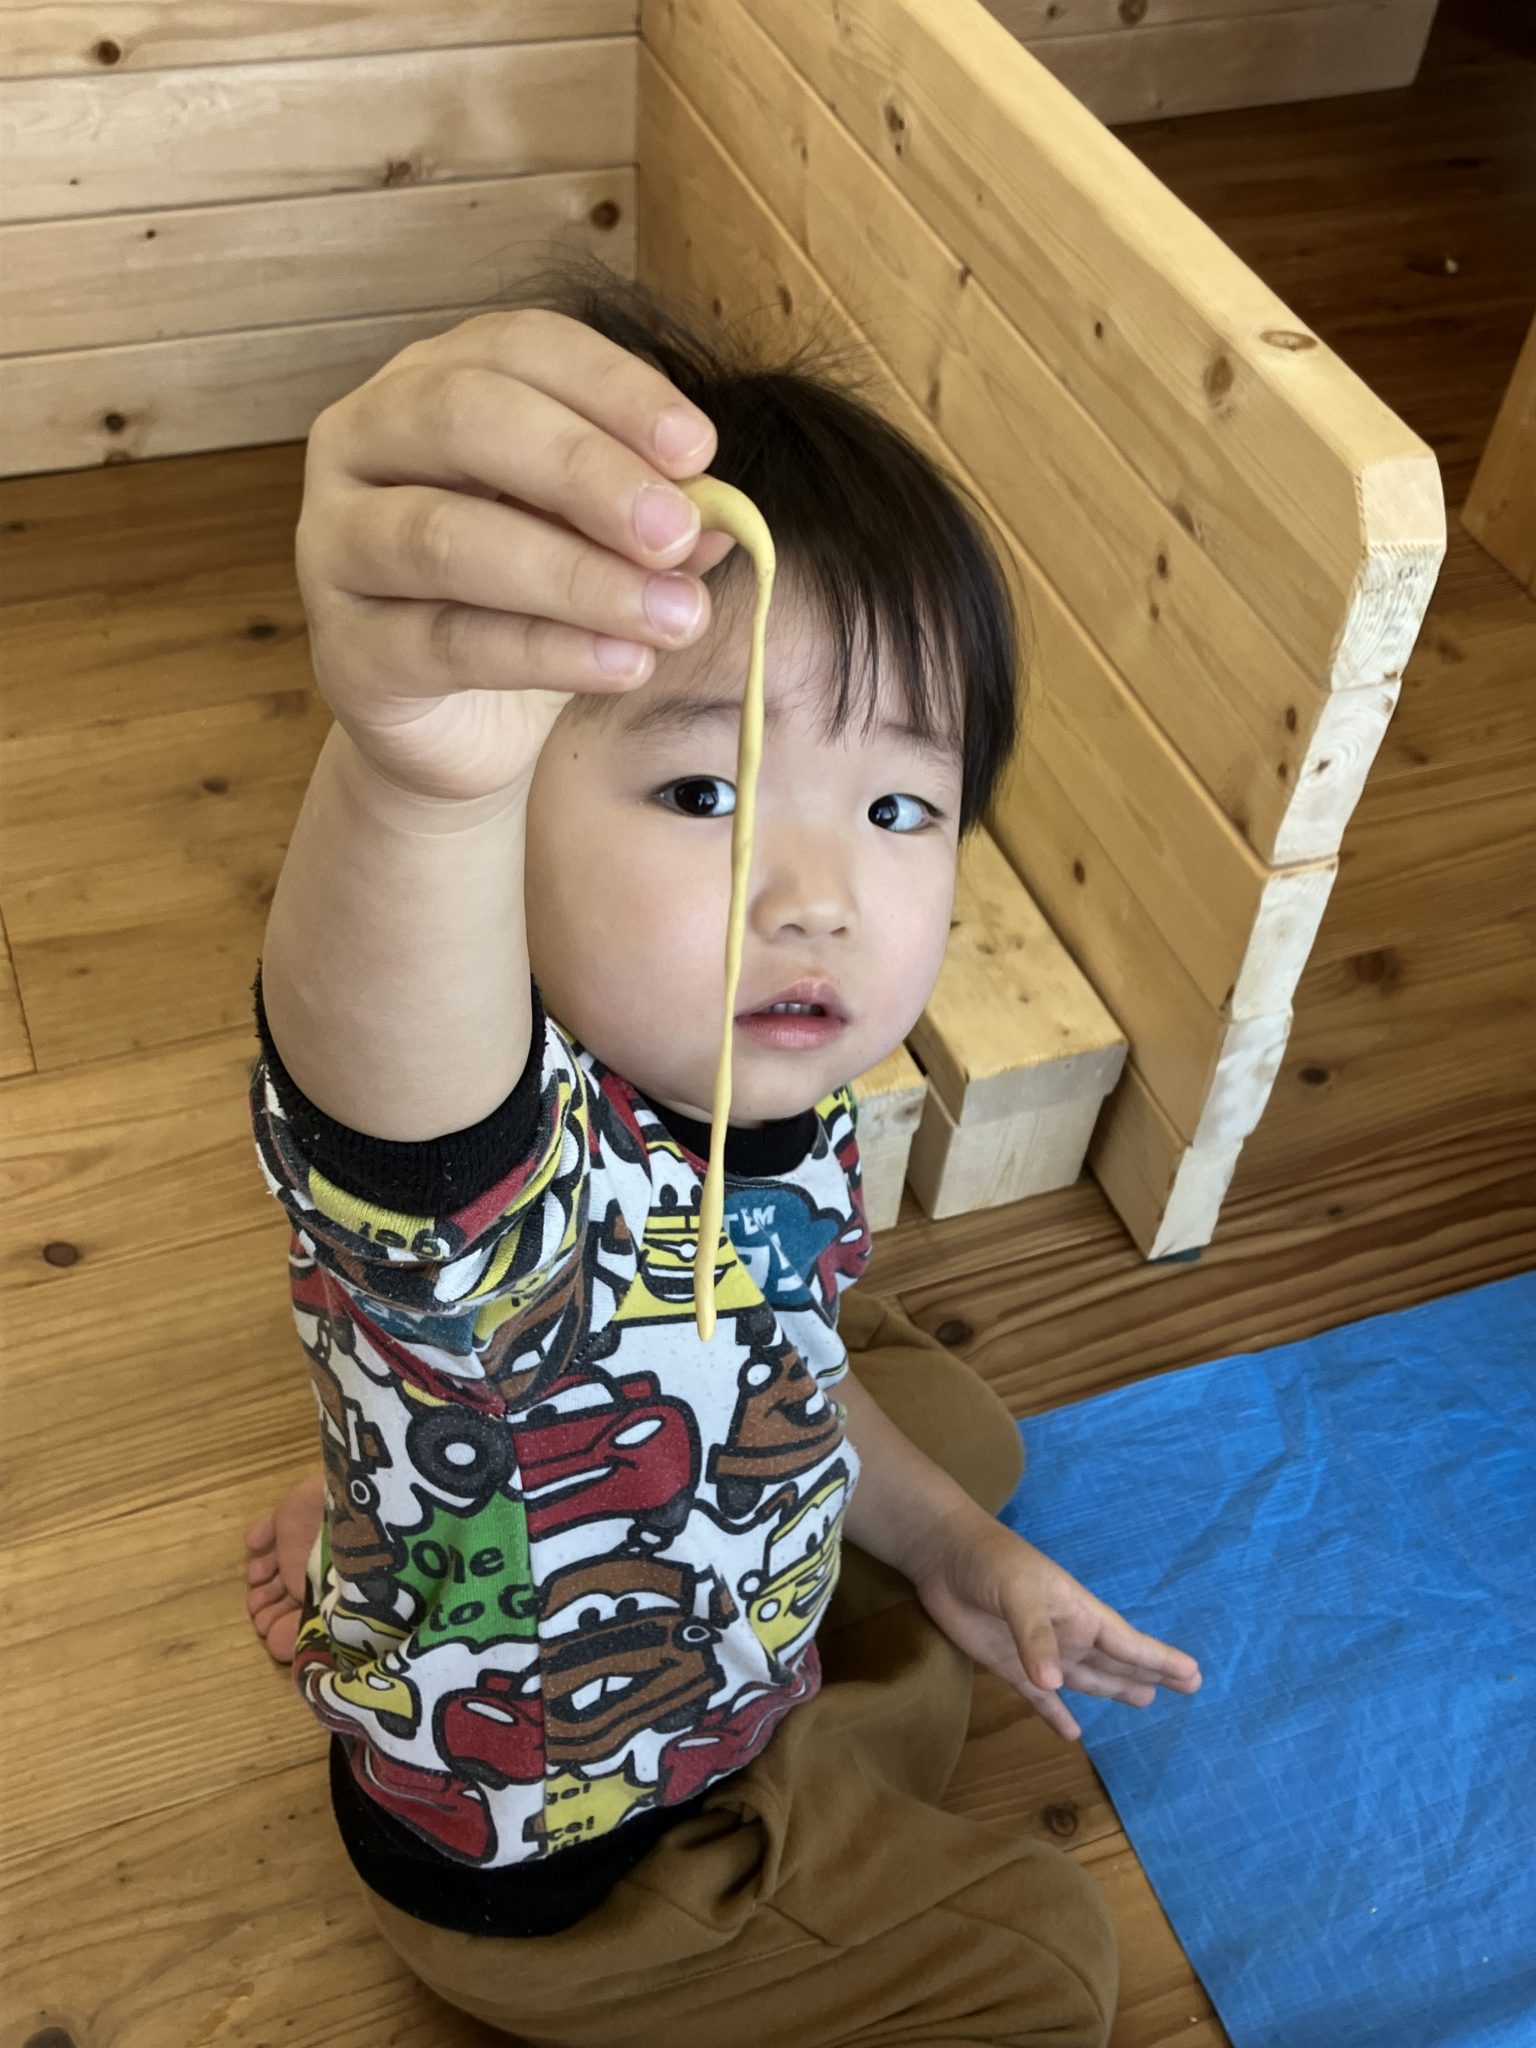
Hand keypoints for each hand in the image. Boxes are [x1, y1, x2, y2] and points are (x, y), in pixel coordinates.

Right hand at [293, 308, 739, 804]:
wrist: (459, 726)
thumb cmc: (525, 600)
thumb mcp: (596, 540)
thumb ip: (645, 514)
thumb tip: (719, 514)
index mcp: (430, 381)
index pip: (518, 347)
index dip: (612, 388)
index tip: (699, 450)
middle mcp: (362, 442)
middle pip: (463, 418)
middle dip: (583, 471)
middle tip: (675, 530)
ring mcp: (336, 545)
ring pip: (445, 538)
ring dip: (575, 576)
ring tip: (673, 615)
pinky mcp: (348, 652)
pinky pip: (447, 642)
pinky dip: (548, 652)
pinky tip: (623, 663)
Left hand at [910, 1505, 1201, 1741]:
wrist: (943, 1557)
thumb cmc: (991, 1563)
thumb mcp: (1018, 1592)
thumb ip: (1035, 1636)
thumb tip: (1055, 1683)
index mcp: (1079, 1613)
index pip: (1128, 1643)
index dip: (1160, 1659)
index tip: (1195, 1674)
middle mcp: (1067, 1635)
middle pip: (1116, 1662)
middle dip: (1149, 1673)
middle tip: (1188, 1687)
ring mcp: (1039, 1653)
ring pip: (1087, 1678)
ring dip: (1114, 1690)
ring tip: (1145, 1700)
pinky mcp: (1008, 1667)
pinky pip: (1040, 1699)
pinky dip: (1056, 1716)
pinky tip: (1072, 1734)